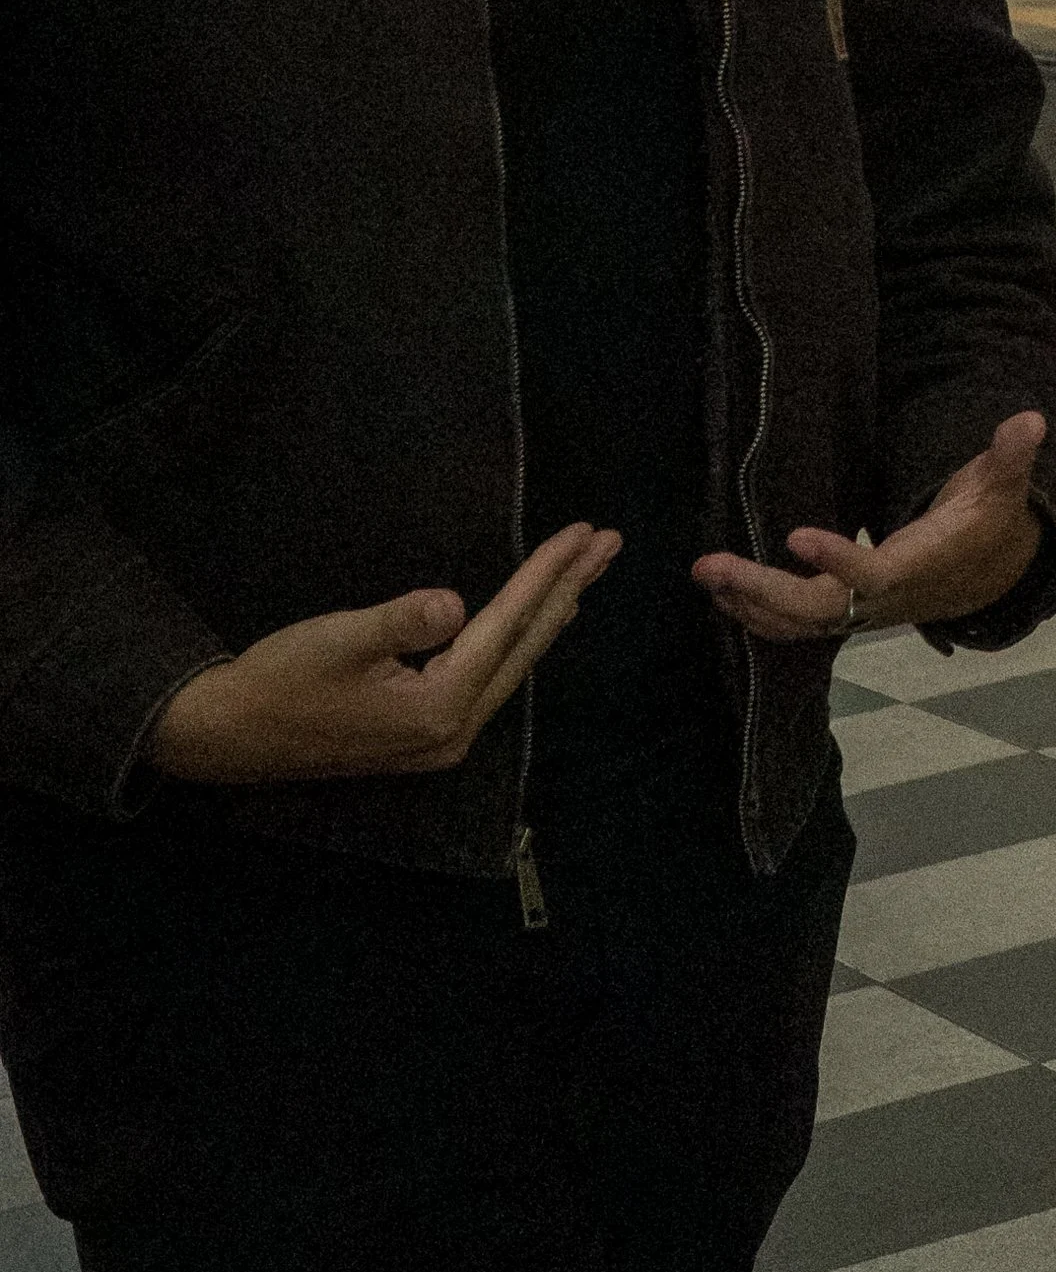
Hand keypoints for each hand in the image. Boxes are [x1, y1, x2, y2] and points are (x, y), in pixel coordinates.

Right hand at [150, 524, 618, 785]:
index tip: (583, 532)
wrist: (230, 736)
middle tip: (609, 543)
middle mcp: (454, 730)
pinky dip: (518, 642)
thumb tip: (454, 603)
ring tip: (584, 574)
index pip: (507, 626)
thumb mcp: (335, 642)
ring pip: (513, 665)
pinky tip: (531, 624)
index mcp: (439, 707)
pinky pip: (491, 678)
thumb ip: (398, 622)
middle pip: (525, 647)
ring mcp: (442, 739)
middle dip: (569, 590)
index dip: (546, 574)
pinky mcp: (426, 736)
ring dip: (549, 614)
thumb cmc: (279, 681)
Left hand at [694, 411, 1048, 642]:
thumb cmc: (986, 522)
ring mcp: (862, 610)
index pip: (873, 573)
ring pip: (800, 622)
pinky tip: (723, 592)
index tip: (796, 536)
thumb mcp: (1001, 488)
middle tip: (712, 565)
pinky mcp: (847, 610)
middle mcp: (884, 598)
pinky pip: (797, 624)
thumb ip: (1008, 457)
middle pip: (819, 608)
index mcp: (918, 567)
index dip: (837, 560)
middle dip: (764, 590)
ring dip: (749, 602)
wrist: (986, 576)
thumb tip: (1030, 420)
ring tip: (707, 574)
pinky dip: (757, 614)